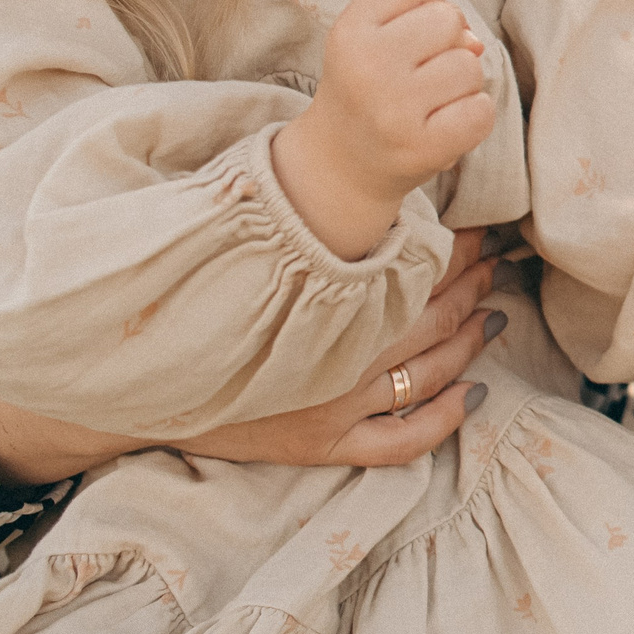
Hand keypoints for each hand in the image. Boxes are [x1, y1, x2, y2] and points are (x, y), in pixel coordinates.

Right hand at [0, 232, 499, 484]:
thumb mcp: (242, 257)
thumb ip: (297, 228)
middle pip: (427, 317)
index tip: (480, 231)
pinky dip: (443, 419)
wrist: (136, 386)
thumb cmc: (195, 305)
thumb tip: (346, 187)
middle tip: (497, 262)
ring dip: (469, 339)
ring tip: (494, 312)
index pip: (405, 269)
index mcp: (316, 300)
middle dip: (471, 286)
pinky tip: (473, 395)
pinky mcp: (324, 446)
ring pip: (427, 373)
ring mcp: (332, 407)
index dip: (451, 251)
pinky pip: (401, 441)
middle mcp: (333, 355)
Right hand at [273, 0, 494, 257]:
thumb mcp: (370, 39)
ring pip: (470, 64)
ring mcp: (393, 110)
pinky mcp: (421, 148)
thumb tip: (475, 41)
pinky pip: (482, 110)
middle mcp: (366, 67)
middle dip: (448, 42)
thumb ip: (421, 17)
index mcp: (349, 32)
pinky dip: (474, 115)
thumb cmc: (368, 89)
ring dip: (462, 82)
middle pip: (448, 17)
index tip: (408, 29)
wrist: (340, 165)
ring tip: (429, 101)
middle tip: (420, 72)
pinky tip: (444, 124)